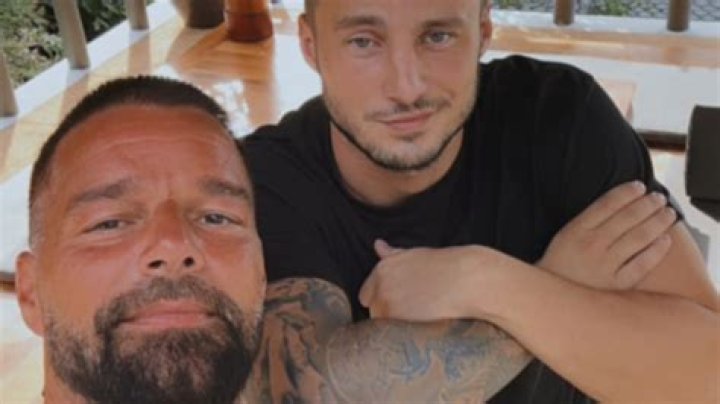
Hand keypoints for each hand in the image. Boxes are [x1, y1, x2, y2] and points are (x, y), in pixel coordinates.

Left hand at [359, 241, 508, 320]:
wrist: (468, 280)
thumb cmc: (448, 266)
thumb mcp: (416, 255)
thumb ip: (392, 255)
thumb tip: (378, 245)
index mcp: (382, 268)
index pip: (366, 294)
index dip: (383, 300)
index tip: (401, 301)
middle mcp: (380, 285)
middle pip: (372, 310)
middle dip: (387, 312)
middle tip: (413, 310)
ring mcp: (386, 303)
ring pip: (382, 324)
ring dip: (395, 324)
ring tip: (420, 317)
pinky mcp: (397, 320)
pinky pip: (393, 335)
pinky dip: (403, 334)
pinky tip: (421, 325)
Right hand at [537, 181, 675, 289]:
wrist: (552, 303)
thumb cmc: (557, 268)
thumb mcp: (563, 238)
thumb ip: (586, 222)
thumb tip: (616, 206)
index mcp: (575, 231)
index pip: (607, 204)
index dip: (627, 192)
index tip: (640, 186)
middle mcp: (591, 245)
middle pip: (627, 217)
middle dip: (647, 204)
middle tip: (659, 198)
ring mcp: (605, 265)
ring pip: (639, 237)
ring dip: (657, 222)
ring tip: (668, 214)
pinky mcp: (616, 285)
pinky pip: (642, 264)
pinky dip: (656, 251)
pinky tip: (665, 240)